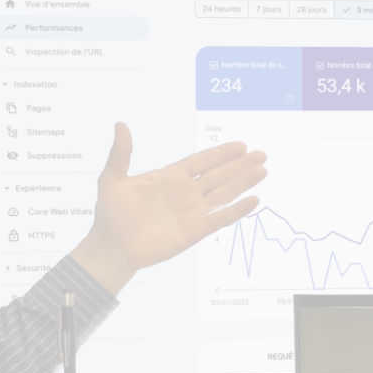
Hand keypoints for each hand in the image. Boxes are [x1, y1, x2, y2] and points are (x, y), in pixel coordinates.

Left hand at [68, 124, 265, 293]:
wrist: (111, 247)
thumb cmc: (110, 215)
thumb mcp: (112, 179)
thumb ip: (120, 153)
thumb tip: (120, 125)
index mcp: (169, 177)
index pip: (201, 161)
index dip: (221, 153)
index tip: (241, 145)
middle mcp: (185, 192)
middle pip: (219, 175)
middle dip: (240, 165)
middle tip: (261, 154)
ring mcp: (191, 212)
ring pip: (223, 193)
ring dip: (243, 183)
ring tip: (262, 171)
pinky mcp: (194, 232)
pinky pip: (220, 219)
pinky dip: (237, 211)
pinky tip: (253, 201)